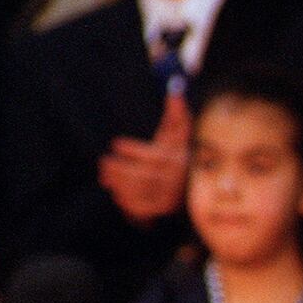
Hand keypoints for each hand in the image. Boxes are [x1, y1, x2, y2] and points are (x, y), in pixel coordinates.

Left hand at [98, 91, 191, 223]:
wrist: (197, 192)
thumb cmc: (183, 158)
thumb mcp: (181, 138)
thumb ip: (178, 117)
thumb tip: (176, 92)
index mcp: (179, 160)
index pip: (156, 157)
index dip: (134, 150)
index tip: (115, 144)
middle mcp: (176, 180)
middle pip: (145, 176)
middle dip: (122, 169)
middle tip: (104, 161)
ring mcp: (169, 197)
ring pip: (141, 192)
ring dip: (120, 183)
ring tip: (104, 174)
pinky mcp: (162, 211)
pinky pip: (142, 208)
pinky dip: (126, 201)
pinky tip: (115, 191)